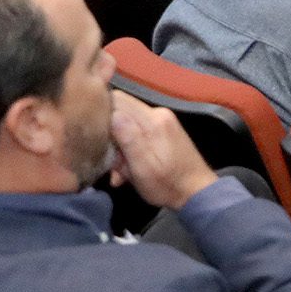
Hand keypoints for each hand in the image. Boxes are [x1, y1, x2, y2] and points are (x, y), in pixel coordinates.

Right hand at [108, 93, 218, 208]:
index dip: (100, 114)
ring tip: (123, 172)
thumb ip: (129, 139)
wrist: (196, 192)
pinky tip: (128, 171)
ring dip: (119, 151)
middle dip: (109, 138)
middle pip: (119, 113)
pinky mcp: (161, 131)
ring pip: (125, 127)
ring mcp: (160, 122)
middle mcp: (158, 115)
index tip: (94, 136)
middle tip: (113, 163)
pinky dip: (128, 152)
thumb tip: (113, 115)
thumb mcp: (144, 168)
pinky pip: (135, 134)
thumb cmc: (169, 184)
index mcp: (153, 120)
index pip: (117, 99)